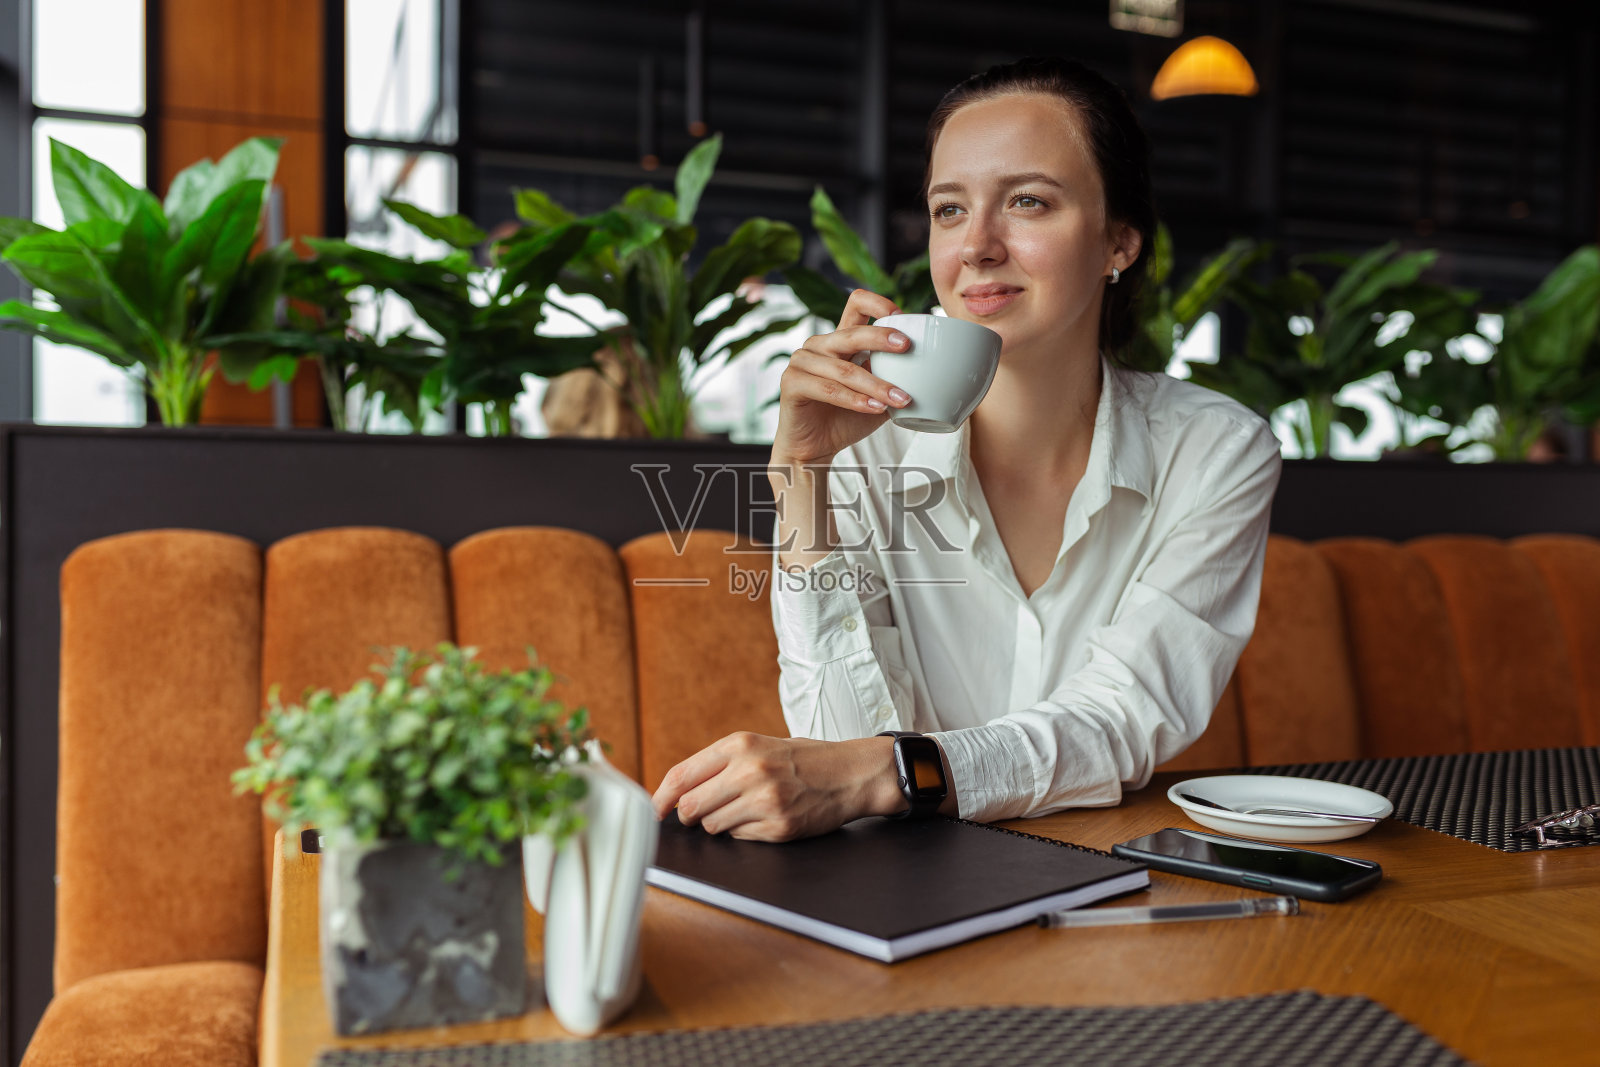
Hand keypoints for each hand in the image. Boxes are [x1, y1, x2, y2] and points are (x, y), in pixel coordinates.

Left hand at [651, 732, 901, 841]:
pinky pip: (740, 838)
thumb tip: (675, 792)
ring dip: (719, 824)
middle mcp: (749, 771)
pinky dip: (744, 832)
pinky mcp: (779, 826)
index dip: (661, 797)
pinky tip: (764, 818)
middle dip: (689, 815)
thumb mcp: (759, 745)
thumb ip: (719, 763)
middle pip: (690, 806)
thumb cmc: (801, 759)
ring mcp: (764, 800)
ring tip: (744, 810)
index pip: (682, 775)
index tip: (654, 809)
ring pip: (712, 826)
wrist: (850, 773)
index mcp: (740, 745)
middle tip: (699, 814)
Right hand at [770, 289, 914, 466]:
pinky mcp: (791, 384)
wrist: (815, 449)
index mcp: (840, 339)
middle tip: (907, 347)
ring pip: (844, 368)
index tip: (903, 317)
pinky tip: (876, 408)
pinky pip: (828, 389)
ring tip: (901, 398)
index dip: (878, 304)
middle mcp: (819, 345)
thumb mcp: (879, 395)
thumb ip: (897, 379)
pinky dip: (855, 400)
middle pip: (851, 332)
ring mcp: (802, 362)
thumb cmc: (847, 419)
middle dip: (881, 338)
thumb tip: (939, 372)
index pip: (857, 304)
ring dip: (876, 384)